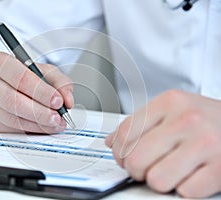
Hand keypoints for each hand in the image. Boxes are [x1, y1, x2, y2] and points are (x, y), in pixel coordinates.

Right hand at [0, 52, 73, 132]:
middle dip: (40, 113)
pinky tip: (40, 127)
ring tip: (53, 124)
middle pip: (13, 101)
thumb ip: (59, 81)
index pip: (21, 78)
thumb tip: (67, 100)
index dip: (42, 93)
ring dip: (36, 125)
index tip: (58, 102)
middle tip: (57, 118)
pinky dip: (27, 130)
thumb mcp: (42, 70)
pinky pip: (6, 129)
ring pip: (10, 118)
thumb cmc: (21, 74)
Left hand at [105, 90, 220, 197]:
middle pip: (136, 158)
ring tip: (169, 171)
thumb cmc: (204, 118)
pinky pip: (185, 192)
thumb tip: (112, 142)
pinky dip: (184, 188)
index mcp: (169, 102)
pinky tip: (190, 175)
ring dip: (159, 181)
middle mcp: (187, 120)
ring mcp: (205, 143)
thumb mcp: (172, 109)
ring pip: (157, 179)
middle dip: (136, 170)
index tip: (123, 158)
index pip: (125, 132)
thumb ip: (140, 123)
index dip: (119, 152)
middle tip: (145, 168)